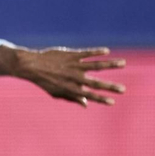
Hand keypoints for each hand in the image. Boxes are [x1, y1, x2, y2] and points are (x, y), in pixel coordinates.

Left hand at [0, 46, 125, 107]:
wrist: (31, 66)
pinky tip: (106, 51)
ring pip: (96, 65)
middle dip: (110, 87)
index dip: (102, 99)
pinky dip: (97, 51)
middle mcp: (75, 78)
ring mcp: (74, 65)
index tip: (113, 102)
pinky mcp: (71, 55)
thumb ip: (72, 98)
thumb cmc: (45, 81)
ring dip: (111, 64)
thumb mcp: (57, 93)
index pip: (90, 96)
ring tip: (123, 63)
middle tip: (123, 90)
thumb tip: (86, 104)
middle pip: (96, 83)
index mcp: (71, 89)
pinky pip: (87, 53)